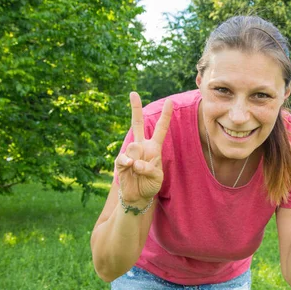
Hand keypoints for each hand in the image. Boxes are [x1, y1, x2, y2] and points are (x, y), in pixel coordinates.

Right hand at [115, 92, 172, 206]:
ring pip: (134, 148)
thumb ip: (149, 168)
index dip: (165, 116)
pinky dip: (129, 165)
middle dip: (135, 108)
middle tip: (133, 93)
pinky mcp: (120, 161)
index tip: (170, 102)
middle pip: (138, 123)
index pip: (160, 129)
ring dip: (139, 162)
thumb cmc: (150, 184)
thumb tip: (135, 161)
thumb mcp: (157, 177)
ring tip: (139, 172)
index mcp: (154, 147)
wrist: (138, 196)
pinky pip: (125, 159)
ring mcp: (130, 152)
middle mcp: (141, 146)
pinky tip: (131, 169)